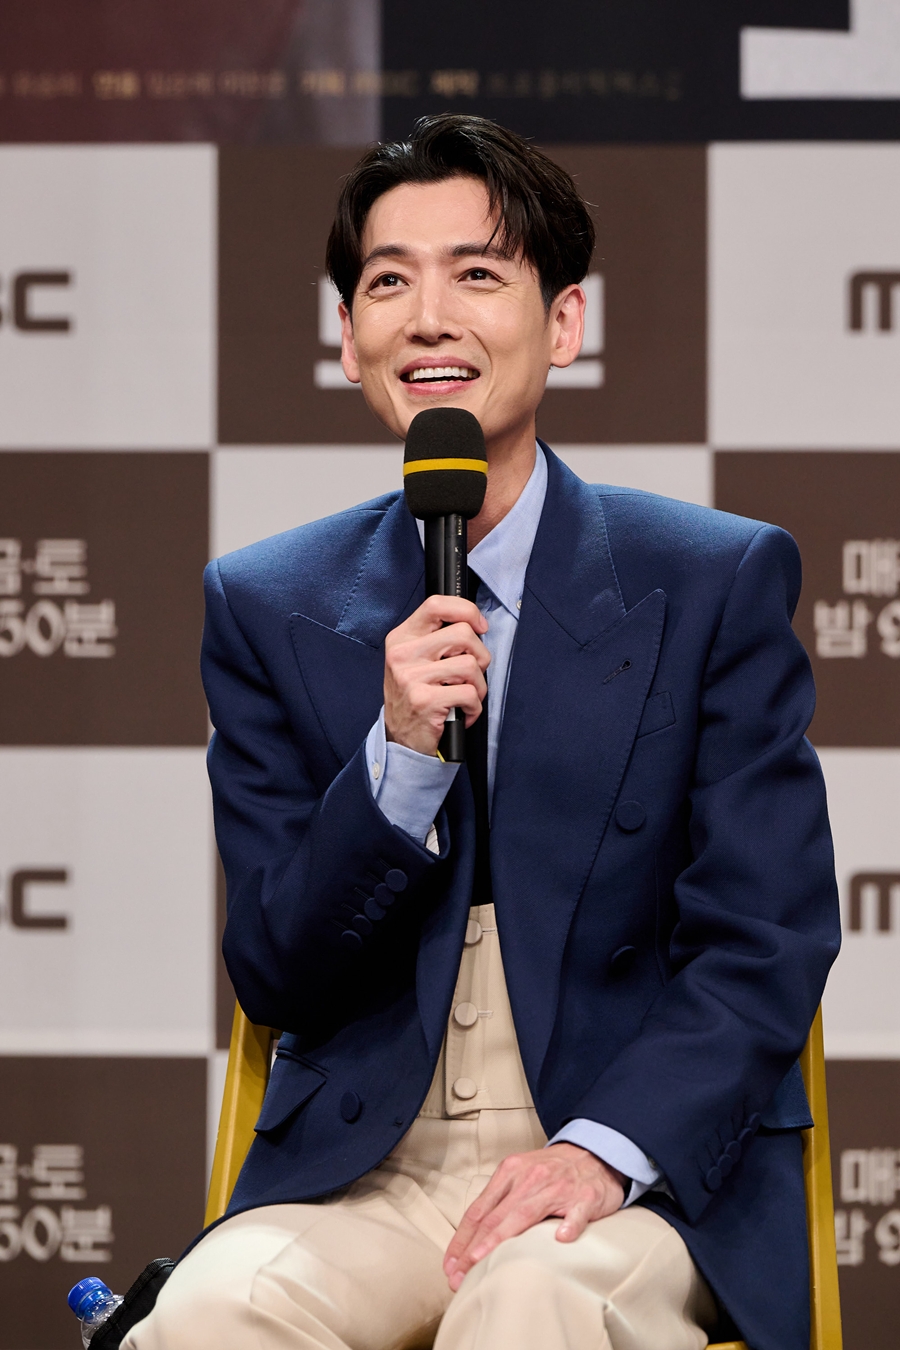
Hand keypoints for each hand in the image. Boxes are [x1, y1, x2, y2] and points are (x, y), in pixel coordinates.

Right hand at [384, 595, 489, 755]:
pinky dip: (475, 708)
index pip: (436, 605)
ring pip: (471, 665)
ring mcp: (411, 678)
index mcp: (401, 638)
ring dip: (479, 686)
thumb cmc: (416, 696)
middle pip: (463, 634)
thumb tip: (475, 624)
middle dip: (480, 656)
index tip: (480, 627)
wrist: (401, 740)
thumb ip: (437, 638)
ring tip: (465, 696)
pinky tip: (463, 713)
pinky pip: (470, 694)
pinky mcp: (424, 701)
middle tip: (472, 674)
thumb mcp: (416, 660)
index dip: (466, 611)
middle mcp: (402, 654)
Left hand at [443, 1143, 625, 1290]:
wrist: (595, 1151)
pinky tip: (561, 1239)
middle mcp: (530, 1178)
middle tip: (458, 1276)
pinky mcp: (586, 1197)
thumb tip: (472, 1236)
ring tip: (483, 1260)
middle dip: (472, 1249)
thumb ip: (500, 1200)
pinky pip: (576, 1213)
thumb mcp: (521, 1175)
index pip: (479, 1210)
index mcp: (511, 1172)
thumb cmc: (553, 1169)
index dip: (462, 1239)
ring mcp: (558, 1187)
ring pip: (525, 1214)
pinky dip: (569, 1225)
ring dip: (501, 1239)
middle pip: (495, 1216)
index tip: (450, 1265)